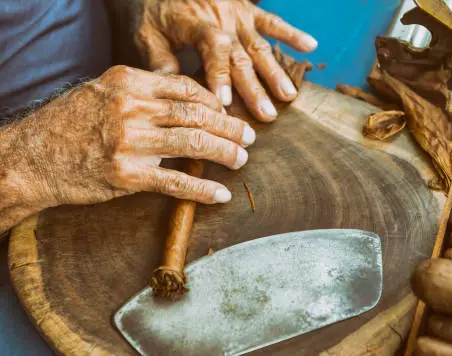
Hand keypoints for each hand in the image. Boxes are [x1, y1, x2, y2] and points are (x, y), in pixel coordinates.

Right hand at [3, 65, 254, 210]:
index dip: (214, 101)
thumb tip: (184, 100)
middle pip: (197, 114)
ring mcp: (130, 142)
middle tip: (248, 137)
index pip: (186, 87)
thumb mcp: (102, 92)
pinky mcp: (126, 175)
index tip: (227, 113)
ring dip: (225, 153)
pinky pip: (176, 183)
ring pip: (193, 144)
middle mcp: (132, 108)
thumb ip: (141, 92)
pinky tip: (221, 195)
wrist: (31, 158)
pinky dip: (203, 190)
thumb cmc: (68, 124)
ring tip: (242, 159)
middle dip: (229, 127)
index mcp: (129, 82)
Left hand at [135, 0, 317, 121]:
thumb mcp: (145, 34)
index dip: (220, 76)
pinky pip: (272, 21)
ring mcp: (237, 14)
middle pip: (240, 56)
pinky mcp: (248, 10)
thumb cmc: (152, 13)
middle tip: (267, 116)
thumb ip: (159, 60)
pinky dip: (291, 33)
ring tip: (289, 96)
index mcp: (195, 23)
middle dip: (254, 88)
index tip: (225, 103)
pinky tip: (311, 46)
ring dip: (275, 72)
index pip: (213, 50)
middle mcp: (221, 18)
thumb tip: (170, 91)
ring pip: (259, 46)